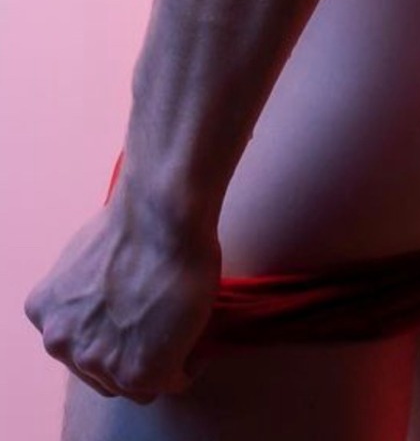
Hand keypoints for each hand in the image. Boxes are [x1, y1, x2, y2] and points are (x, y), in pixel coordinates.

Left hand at [23, 190, 221, 402]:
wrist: (160, 215)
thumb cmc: (134, 221)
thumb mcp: (84, 259)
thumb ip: (85, 294)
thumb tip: (109, 301)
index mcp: (44, 310)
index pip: (78, 341)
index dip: (110, 334)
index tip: (132, 327)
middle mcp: (61, 342)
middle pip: (101, 369)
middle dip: (128, 353)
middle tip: (157, 333)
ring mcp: (98, 363)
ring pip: (134, 382)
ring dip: (158, 361)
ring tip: (181, 338)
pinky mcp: (140, 373)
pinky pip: (172, 382)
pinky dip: (187, 366)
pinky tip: (197, 346)